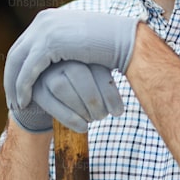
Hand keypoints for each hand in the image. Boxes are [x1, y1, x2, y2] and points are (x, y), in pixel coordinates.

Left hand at [4, 9, 138, 112]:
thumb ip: (65, 45)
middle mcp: (43, 21)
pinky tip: (24, 101)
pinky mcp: (49, 43)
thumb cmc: (109, 44)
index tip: (18, 87)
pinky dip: (23, 87)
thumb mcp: (80, 42)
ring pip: (18, 62)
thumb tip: (57, 56)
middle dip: (11, 78)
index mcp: (49, 18)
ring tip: (17, 104)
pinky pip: (28, 69)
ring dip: (14, 85)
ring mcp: (44, 30)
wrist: (124, 39)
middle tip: (12, 99)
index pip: (24, 45)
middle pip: (16, 53)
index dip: (18, 68)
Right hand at [9, 60, 123, 132]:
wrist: (55, 92)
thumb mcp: (100, 77)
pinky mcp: (35, 88)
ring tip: (94, 120)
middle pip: (79, 75)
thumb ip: (115, 77)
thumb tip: (143, 85)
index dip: (110, 94)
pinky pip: (50, 101)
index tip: (119, 113)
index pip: (98, 69)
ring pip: (62, 86)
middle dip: (94, 101)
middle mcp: (63, 56)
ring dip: (81, 108)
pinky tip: (83, 128)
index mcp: (84, 51)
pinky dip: (69, 118)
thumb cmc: (86, 86)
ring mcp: (46, 71)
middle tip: (103, 117)